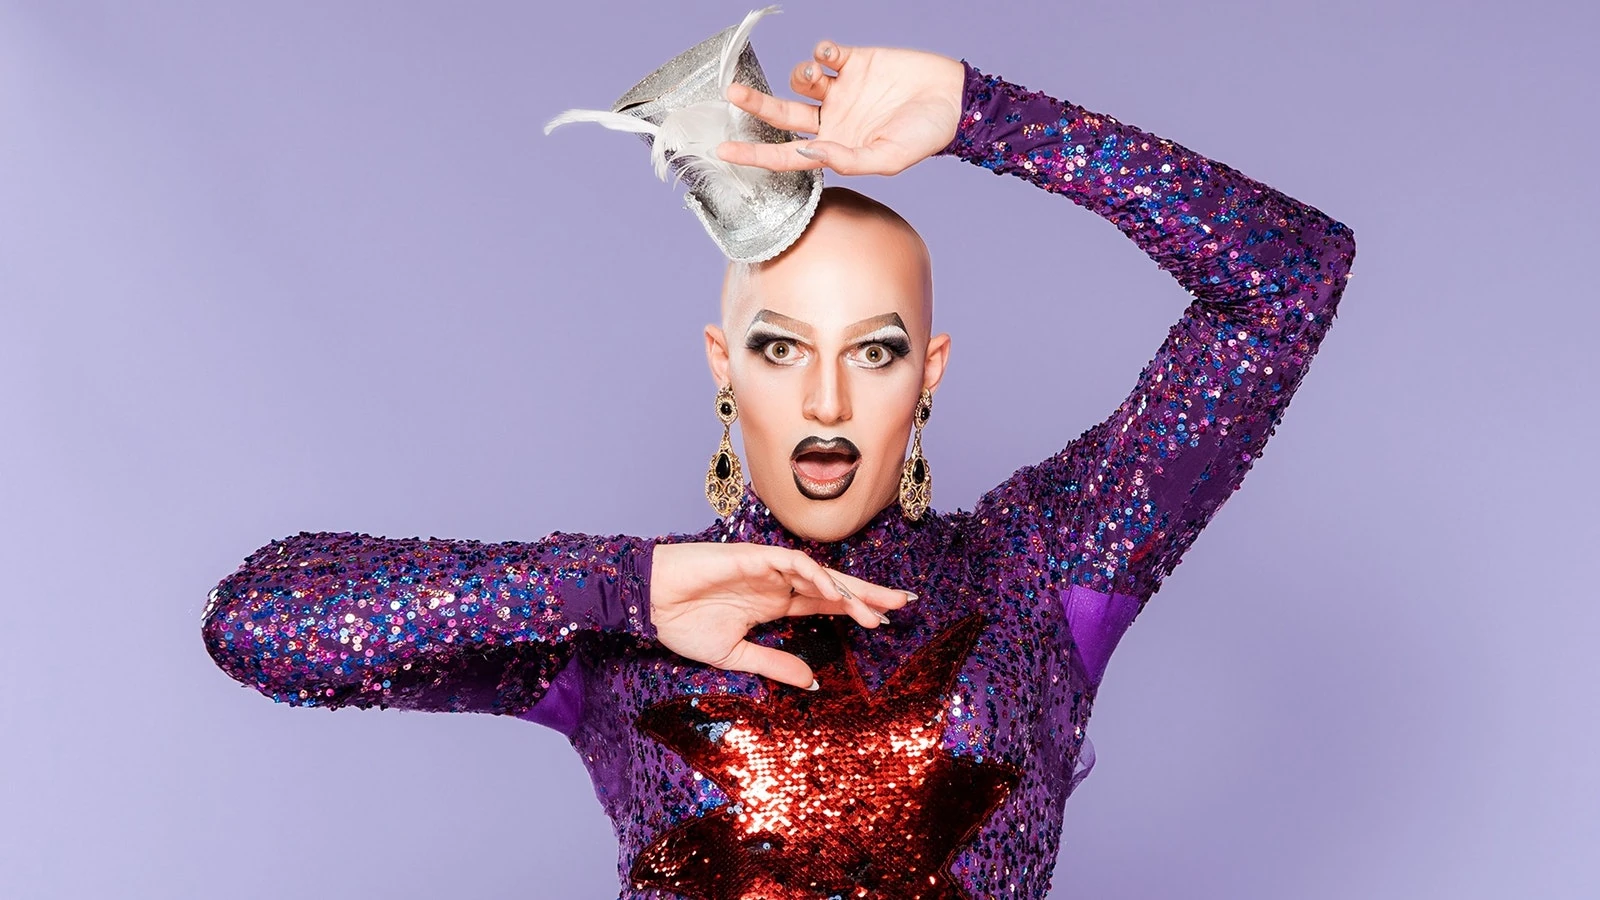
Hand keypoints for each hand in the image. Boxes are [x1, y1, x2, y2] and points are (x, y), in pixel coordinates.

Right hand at [649, 542, 912, 688]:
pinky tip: (833, 590)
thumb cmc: (683, 624)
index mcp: (773, 603)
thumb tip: (812, 682)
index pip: (825, 603)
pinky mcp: (751, 555)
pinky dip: (814, 574)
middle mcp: (776, 583)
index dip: (855, 609)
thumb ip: (774, 664)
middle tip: (905, 603)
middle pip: (833, 586)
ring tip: (875, 612)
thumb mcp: (735, 655)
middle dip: (868, 593)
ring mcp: (766, 568)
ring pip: (819, 573)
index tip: (886, 622)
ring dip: (848, 591)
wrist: (648, 603)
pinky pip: (792, 561)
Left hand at [716, 40, 964, 175]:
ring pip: (800, 80)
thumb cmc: (926, 137)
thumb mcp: (888, 158)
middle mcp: (833, 120)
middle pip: (781, 115)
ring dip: (799, 75)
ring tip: (815, 76)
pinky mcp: (855, 62)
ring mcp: (842, 90)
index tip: (724, 151)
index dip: (754, 155)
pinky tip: (832, 58)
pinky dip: (821, 53)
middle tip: (732, 93)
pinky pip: (825, 54)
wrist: (954, 100)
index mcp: (836, 148)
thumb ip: (847, 160)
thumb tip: (808, 152)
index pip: (786, 154)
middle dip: (755, 104)